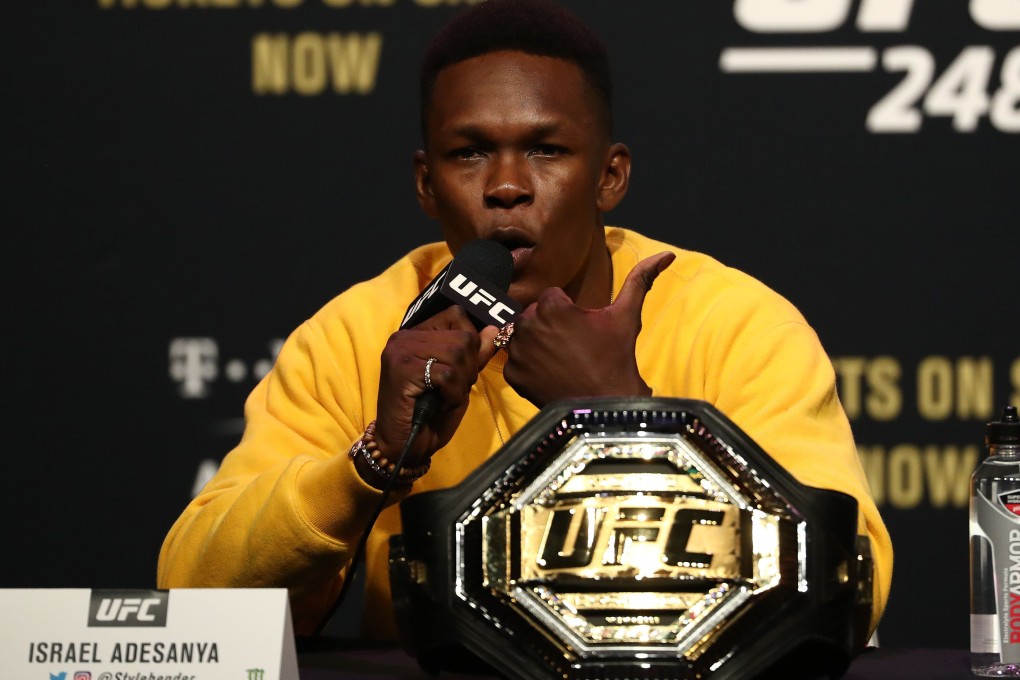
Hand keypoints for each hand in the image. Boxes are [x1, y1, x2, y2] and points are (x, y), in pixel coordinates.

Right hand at [375, 305, 498, 467]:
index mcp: (417, 334)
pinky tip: (438, 405)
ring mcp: (401, 350)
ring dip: (460, 384)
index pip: (458, 316)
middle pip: (463, 337)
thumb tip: (494, 330)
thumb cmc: (430, 415)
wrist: (402, 447)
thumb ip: (474, 355)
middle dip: (468, 369)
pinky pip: (447, 374)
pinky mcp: (401, 369)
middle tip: (450, 391)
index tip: (458, 372)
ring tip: (443, 398)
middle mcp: (405, 336)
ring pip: (458, 354)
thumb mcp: (459, 381)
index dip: (470, 345)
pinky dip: (452, 395)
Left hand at [502, 251, 674, 406]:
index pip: (553, 297)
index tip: (582, 329)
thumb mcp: (627, 316)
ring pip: (524, 335)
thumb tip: (667, 254)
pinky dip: (529, 365)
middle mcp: (527, 324)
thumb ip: (640, 280)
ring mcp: (517, 351)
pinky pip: (516, 360)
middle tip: (573, 346)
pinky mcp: (512, 374)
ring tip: (561, 359)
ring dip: (538, 342)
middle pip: (535, 314)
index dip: (569, 312)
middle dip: (550, 325)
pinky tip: (550, 373)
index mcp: (551, 305)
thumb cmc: (616, 358)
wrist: (604, 406)